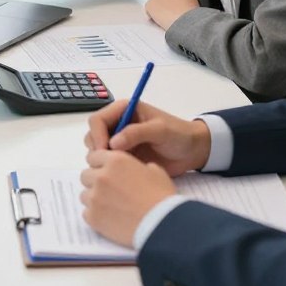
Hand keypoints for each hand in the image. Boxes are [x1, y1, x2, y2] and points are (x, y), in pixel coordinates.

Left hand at [79, 151, 177, 246]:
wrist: (161, 225)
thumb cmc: (161, 197)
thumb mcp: (154, 171)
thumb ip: (136, 165)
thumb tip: (133, 169)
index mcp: (115, 160)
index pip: (93, 156)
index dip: (99, 164)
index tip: (105, 171)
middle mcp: (101, 176)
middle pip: (86, 175)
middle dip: (95, 181)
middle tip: (109, 190)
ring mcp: (95, 197)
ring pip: (84, 194)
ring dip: (94, 198)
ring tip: (111, 206)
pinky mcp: (93, 217)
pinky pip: (86, 212)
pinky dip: (95, 215)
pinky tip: (109, 217)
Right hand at [84, 99, 210, 174]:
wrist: (192, 151)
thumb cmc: (178, 134)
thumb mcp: (160, 130)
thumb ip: (137, 133)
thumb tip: (113, 143)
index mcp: (124, 110)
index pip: (98, 119)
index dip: (97, 135)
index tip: (104, 151)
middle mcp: (118, 124)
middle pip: (93, 134)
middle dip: (97, 148)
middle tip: (109, 163)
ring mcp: (120, 141)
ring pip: (97, 149)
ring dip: (102, 159)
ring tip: (117, 169)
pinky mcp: (124, 156)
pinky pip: (108, 162)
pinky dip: (109, 168)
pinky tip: (121, 174)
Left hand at [144, 0, 199, 29]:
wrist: (185, 22)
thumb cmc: (193, 14)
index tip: (177, 3)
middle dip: (166, 0)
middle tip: (171, 11)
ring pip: (155, 0)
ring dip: (159, 6)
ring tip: (166, 17)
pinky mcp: (149, 5)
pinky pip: (148, 9)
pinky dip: (151, 14)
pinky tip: (159, 20)